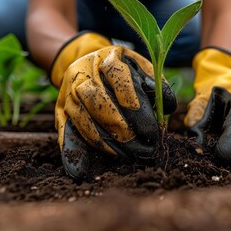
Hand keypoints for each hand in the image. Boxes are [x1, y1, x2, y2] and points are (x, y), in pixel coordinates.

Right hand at [51, 34, 176, 178]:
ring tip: (128, 156)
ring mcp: (68, 93)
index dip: (137, 107)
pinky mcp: (61, 111)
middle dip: (122, 129)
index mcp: (107, 59)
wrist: (86, 60)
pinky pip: (66, 132)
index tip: (153, 129)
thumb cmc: (121, 68)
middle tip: (142, 147)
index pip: (120, 80)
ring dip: (106, 143)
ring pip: (84, 120)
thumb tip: (168, 106)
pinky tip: (80, 171)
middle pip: (99, 102)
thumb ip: (155, 82)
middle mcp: (83, 74)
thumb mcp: (139, 65)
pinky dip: (72, 152)